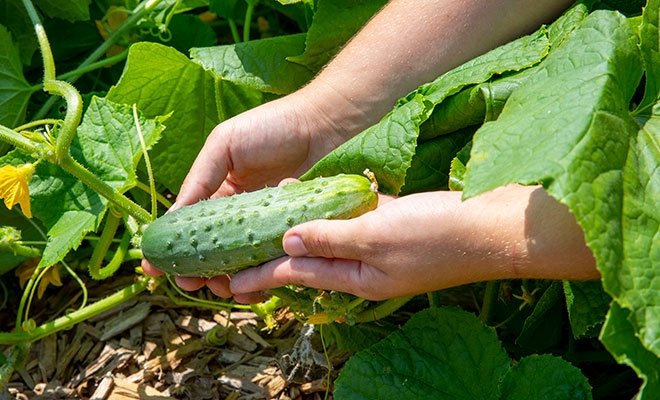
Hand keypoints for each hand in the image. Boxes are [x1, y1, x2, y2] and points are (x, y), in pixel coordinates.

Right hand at [141, 84, 368, 285]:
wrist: (323, 126)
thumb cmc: (272, 128)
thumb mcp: (225, 145)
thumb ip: (200, 179)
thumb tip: (170, 218)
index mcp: (219, 192)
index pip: (191, 227)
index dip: (173, 249)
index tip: (155, 269)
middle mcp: (240, 213)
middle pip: (215, 252)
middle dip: (200, 273)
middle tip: (192, 285)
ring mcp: (266, 226)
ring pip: (243, 263)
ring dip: (231, 280)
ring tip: (228, 288)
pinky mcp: (291, 233)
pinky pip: (274, 260)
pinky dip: (263, 275)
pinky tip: (258, 285)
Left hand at [228, 185, 597, 302]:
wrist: (488, 226)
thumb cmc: (435, 236)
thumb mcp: (377, 237)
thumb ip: (330, 238)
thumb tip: (287, 240)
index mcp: (357, 278)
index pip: (298, 274)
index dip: (262, 275)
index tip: (229, 281)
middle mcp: (362, 264)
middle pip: (307, 260)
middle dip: (270, 257)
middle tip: (233, 255)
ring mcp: (375, 243)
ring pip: (324, 237)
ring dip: (294, 229)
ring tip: (258, 220)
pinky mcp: (387, 222)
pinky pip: (346, 218)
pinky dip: (324, 209)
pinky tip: (304, 194)